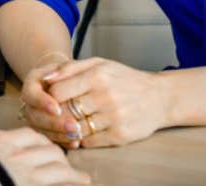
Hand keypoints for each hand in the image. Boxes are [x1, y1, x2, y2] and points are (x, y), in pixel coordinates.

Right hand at [0, 127, 91, 185]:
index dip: (39, 143)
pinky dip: (72, 185)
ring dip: (71, 174)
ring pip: (58, 168)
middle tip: (66, 165)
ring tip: (81, 179)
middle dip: (59, 157)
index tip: (44, 150)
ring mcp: (28, 176)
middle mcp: (16, 156)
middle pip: (47, 150)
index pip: (28, 136)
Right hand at [19, 52, 83, 148]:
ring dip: (59, 135)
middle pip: (35, 116)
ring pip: (41, 130)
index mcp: (31, 84)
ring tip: (77, 136)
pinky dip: (62, 142)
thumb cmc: (66, 72)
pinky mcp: (43, 130)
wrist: (63, 81)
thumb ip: (61, 69)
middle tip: (74, 126)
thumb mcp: (65, 67)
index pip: (31, 94)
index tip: (57, 108)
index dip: (42, 103)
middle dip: (54, 123)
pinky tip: (75, 143)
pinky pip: (49, 140)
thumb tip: (54, 76)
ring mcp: (35, 118)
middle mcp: (29, 103)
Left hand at [42, 57, 168, 146]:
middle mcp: (105, 97)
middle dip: (58, 114)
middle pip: (65, 112)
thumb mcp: (99, 64)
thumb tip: (46, 79)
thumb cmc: (124, 78)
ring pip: (76, 129)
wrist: (158, 97)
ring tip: (70, 122)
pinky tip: (85, 130)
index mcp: (97, 76)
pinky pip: (90, 142)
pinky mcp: (120, 136)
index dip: (50, 98)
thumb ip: (71, 68)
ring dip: (69, 128)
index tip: (52, 99)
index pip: (58, 92)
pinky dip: (83, 138)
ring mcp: (113, 118)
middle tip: (58, 112)